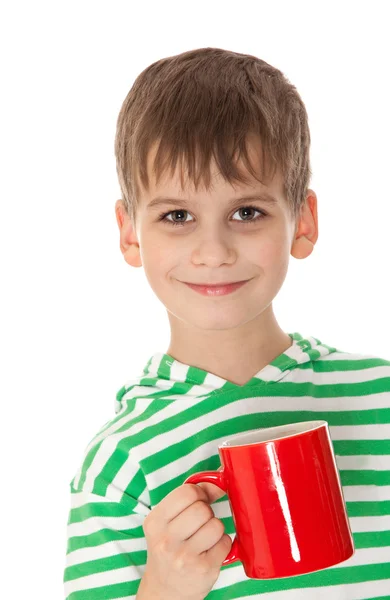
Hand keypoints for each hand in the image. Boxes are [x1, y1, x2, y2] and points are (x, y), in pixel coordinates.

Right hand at [139, 481, 230, 599]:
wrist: (165, 591)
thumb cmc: (169, 549)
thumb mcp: (167, 522)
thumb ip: (189, 498)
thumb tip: (219, 482)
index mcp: (155, 522)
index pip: (186, 492)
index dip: (199, 492)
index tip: (200, 500)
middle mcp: (166, 541)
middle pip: (202, 509)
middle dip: (206, 512)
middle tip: (200, 522)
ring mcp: (185, 558)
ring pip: (216, 524)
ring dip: (215, 528)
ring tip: (204, 538)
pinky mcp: (204, 570)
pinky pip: (225, 542)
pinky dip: (222, 544)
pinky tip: (210, 551)